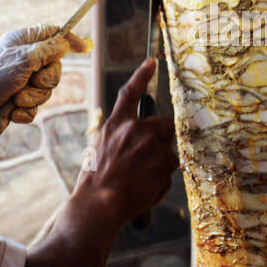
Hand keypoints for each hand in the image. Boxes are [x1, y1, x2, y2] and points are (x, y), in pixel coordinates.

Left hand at [0, 24, 90, 135]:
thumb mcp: (22, 59)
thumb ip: (47, 50)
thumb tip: (63, 43)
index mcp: (24, 42)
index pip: (53, 34)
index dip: (69, 40)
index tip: (86, 47)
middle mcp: (25, 60)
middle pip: (55, 67)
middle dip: (46, 79)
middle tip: (31, 81)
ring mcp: (22, 82)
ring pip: (47, 90)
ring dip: (33, 97)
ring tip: (15, 98)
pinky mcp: (18, 102)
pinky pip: (35, 107)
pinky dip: (25, 111)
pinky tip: (12, 110)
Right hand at [77, 58, 178, 223]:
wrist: (99, 203)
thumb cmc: (96, 182)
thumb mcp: (101, 150)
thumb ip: (121, 139)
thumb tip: (141, 142)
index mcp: (115, 124)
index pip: (130, 92)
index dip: (142, 75)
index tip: (152, 62)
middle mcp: (134, 129)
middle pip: (165, 124)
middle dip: (164, 138)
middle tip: (151, 157)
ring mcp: (150, 144)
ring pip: (170, 149)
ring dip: (162, 161)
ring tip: (142, 178)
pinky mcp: (162, 162)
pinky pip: (171, 169)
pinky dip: (162, 179)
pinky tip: (145, 187)